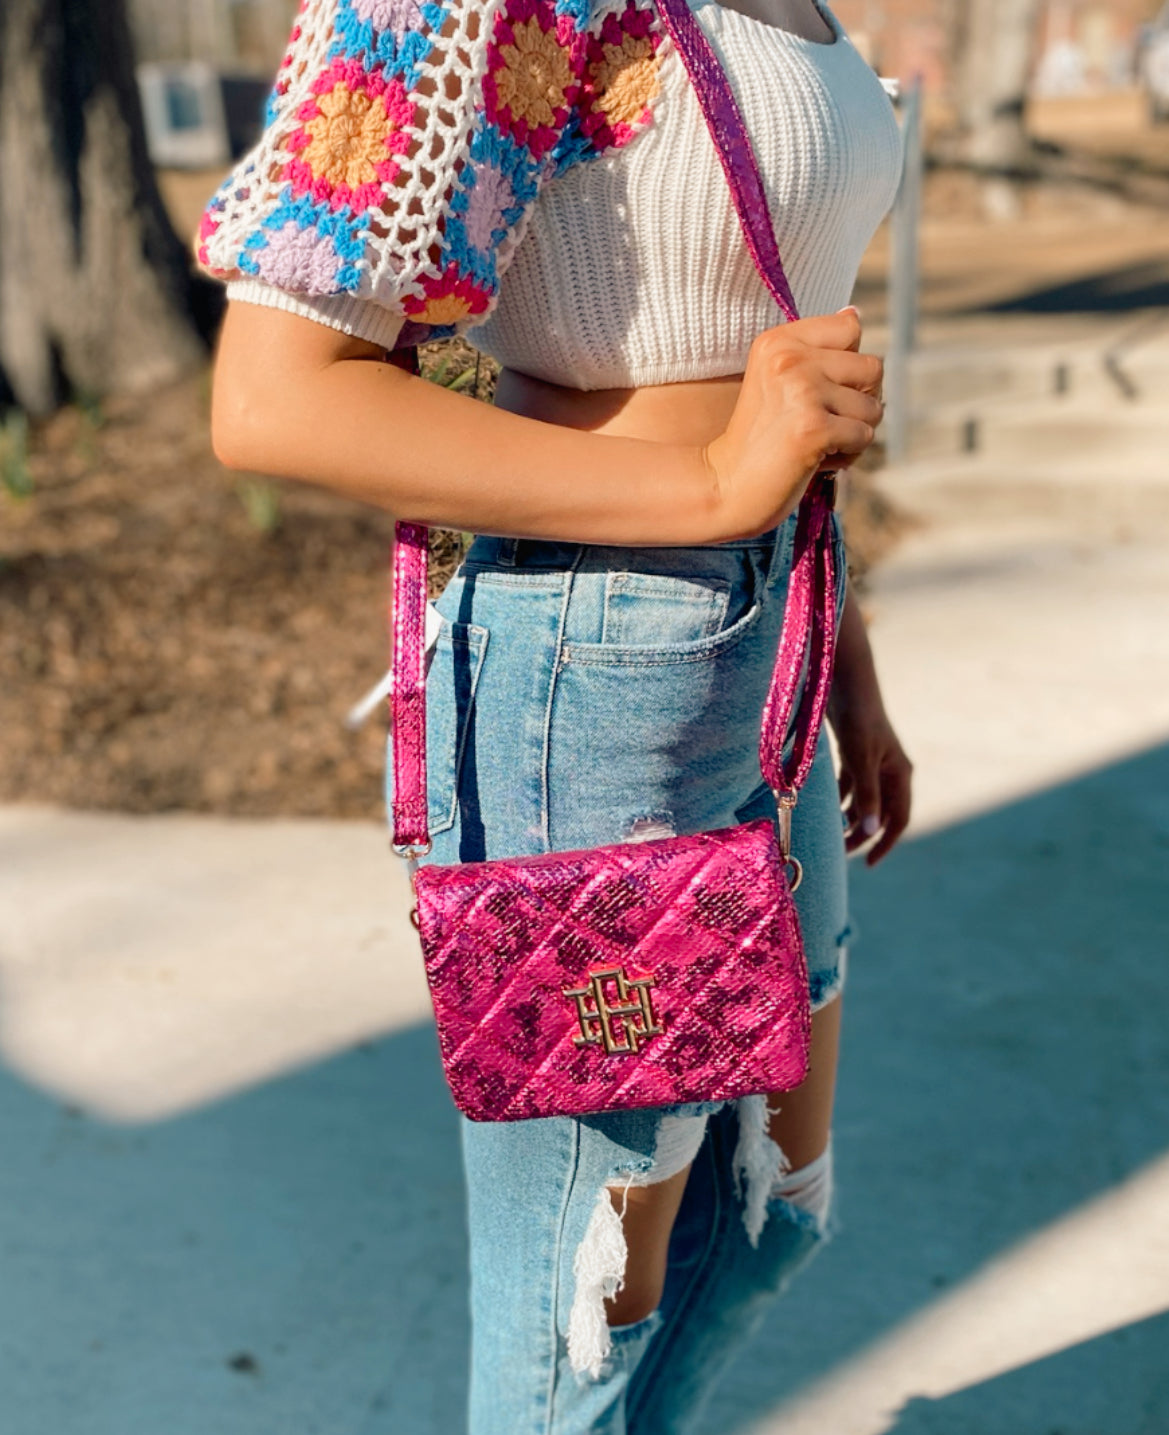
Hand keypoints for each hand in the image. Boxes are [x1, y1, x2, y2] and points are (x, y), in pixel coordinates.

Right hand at [702, 309, 884, 538]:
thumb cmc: (758, 439)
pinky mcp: (814, 428)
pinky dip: (847, 456)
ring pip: (874, 407)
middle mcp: (789, 359)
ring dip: (852, 433)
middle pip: (872, 367)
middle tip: (817, 423)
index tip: (813, 391)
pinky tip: (814, 460)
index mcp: (778, 341)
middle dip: (857, 402)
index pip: (851, 329)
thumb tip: (854, 313)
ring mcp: (802, 392)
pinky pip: (864, 436)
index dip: (846, 366)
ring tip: (814, 443)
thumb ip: (817, 349)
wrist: (724, 487)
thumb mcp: (779, 380)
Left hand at [832, 702, 912, 865]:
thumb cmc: (858, 720)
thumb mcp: (861, 761)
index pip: (899, 818)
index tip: (869, 864)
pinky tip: (829, 810)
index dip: (885, 843)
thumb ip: (867, 796)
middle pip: (881, 812)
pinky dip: (843, 799)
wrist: (846, 684)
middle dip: (864, 834)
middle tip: (843, 853)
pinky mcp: (855, 753)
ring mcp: (873, 762)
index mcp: (900, 774)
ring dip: (852, 818)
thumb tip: (871, 832)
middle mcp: (890, 771)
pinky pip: (852, 785)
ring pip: (865, 800)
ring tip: (834, 835)